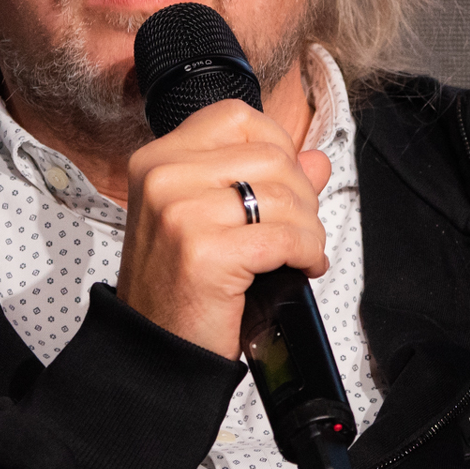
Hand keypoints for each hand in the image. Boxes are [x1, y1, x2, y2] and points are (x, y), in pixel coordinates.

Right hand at [118, 100, 332, 357]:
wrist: (153, 350)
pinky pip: (287, 237)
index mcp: (157, 160)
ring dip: (309, 230)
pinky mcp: (205, 252)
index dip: (277, 147)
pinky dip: (308, 253)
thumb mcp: (212, 220)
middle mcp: (163, 177)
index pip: (237, 118)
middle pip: (272, 157)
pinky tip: (301, 268)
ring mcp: (180, 212)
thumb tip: (317, 159)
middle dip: (302, 197)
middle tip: (298, 231)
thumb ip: (263, 181)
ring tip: (300, 253)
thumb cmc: (179, 286)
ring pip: (286, 197)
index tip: (282, 185)